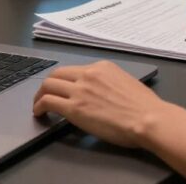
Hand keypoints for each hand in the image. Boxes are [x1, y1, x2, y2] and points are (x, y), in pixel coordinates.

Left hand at [32, 60, 170, 147]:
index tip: (62, 88)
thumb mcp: (126, 82)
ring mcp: (80, 90)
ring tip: (38, 105)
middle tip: (44, 95)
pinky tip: (39, 113)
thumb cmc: (144, 106)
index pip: (74, 70)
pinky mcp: (74, 108)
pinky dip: (39, 106)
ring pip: (48, 85)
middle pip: (57, 74)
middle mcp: (88, 74)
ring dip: (39, 95)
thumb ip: (109, 83)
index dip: (64, 80)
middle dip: (48, 84)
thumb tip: (101, 92)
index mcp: (102, 67)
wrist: (147, 118)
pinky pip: (48, 102)